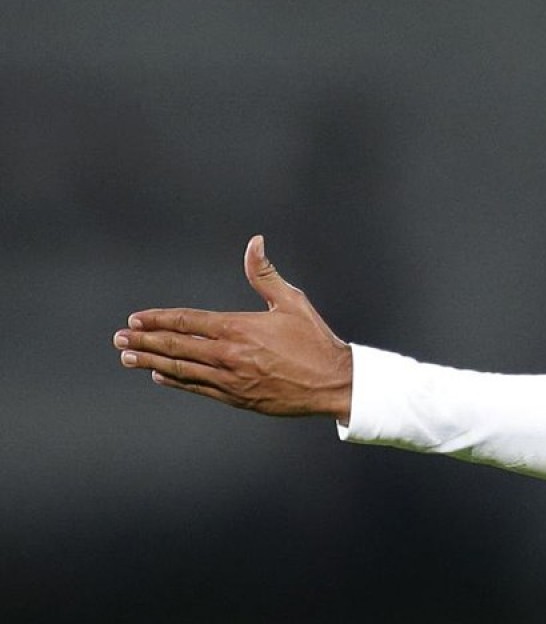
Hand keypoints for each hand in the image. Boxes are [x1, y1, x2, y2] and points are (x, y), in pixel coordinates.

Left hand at [114, 235, 351, 420]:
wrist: (332, 383)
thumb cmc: (315, 341)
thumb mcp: (292, 301)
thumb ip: (265, 274)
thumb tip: (254, 242)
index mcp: (239, 328)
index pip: (187, 322)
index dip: (158, 320)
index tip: (136, 319)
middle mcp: (229, 354)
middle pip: (176, 347)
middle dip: (144, 341)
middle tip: (119, 339)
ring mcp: (231, 379)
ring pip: (181, 370)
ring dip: (151, 362)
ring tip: (128, 358)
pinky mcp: (237, 398)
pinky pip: (198, 388)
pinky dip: (176, 381)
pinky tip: (160, 375)